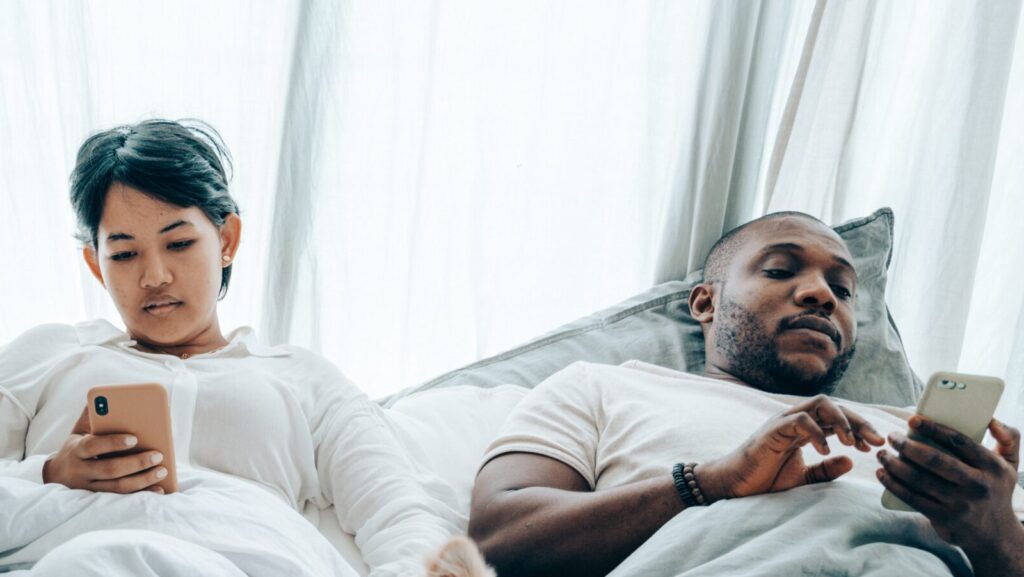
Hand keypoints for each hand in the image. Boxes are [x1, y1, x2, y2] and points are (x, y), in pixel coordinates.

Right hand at [42, 407, 167, 493]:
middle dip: (136, 462)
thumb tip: (105, 396)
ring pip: (118, 487)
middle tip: (158, 455)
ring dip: (143, 479)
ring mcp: (89, 487)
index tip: (135, 438)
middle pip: (110, 469)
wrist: (56, 475)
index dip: (113, 442)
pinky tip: (159, 489)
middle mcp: (81, 470)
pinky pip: (122, 498)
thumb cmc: (76, 446)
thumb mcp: (79, 430)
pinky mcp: (99, 498)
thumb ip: (91, 415)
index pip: (93, 446)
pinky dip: (142, 493)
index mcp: (77, 449)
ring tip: (163, 470)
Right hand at [701, 395, 884, 500]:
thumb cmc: (763, 479)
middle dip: (859, 421)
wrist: (734, 486)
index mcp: (804, 429)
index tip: (876, 446)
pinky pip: (799, 420)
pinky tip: (826, 450)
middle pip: (834, 406)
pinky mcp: (772, 431)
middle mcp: (795, 420)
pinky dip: (816, 432)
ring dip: (841, 420)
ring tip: (852, 442)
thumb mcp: (802, 478)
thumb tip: (851, 461)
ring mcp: (783, 422)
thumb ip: (825, 470)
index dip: (860, 428)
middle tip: (877, 441)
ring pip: (819, 404)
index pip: (837, 418)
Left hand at [876, 416, 1020, 550]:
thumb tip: (991, 419)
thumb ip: (1009, 437)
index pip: (958, 442)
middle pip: (935, 460)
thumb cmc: (995, 490)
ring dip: (895, 464)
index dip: (933, 428)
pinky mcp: (943, 519)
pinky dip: (893, 484)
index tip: (912, 419)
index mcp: (992, 467)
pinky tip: (882, 473)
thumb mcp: (1010, 464)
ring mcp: (960, 504)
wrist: (994, 536)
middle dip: (908, 446)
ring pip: (919, 480)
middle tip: (891, 436)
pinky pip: (912, 498)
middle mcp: (977, 485)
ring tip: (882, 454)